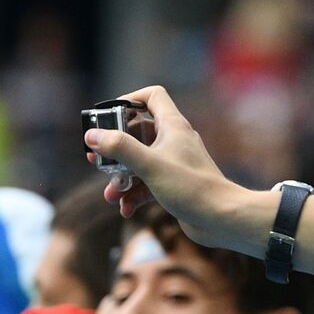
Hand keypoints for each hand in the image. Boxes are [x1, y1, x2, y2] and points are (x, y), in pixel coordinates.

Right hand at [84, 85, 246, 248]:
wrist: (221, 217)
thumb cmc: (191, 187)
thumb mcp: (149, 164)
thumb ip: (120, 148)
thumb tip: (92, 135)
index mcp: (172, 126)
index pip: (152, 96)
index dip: (129, 100)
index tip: (109, 116)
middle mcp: (174, 140)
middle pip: (137, 133)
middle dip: (115, 150)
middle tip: (97, 162)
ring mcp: (174, 162)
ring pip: (139, 162)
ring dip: (121, 177)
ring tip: (111, 195)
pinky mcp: (174, 183)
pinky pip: (147, 183)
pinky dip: (134, 194)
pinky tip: (126, 209)